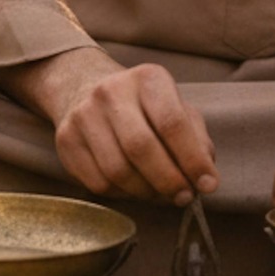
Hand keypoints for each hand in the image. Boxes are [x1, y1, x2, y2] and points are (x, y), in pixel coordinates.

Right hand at [35, 48, 217, 204]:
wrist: (87, 89)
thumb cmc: (144, 107)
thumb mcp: (176, 109)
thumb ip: (196, 140)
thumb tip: (205, 179)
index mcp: (147, 79)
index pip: (172, 123)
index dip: (193, 160)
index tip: (208, 185)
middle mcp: (112, 92)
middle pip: (141, 148)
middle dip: (168, 180)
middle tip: (184, 196)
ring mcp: (84, 115)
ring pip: (117, 171)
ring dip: (146, 192)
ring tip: (160, 193)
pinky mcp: (66, 140)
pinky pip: (98, 183)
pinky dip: (122, 194)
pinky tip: (134, 187)